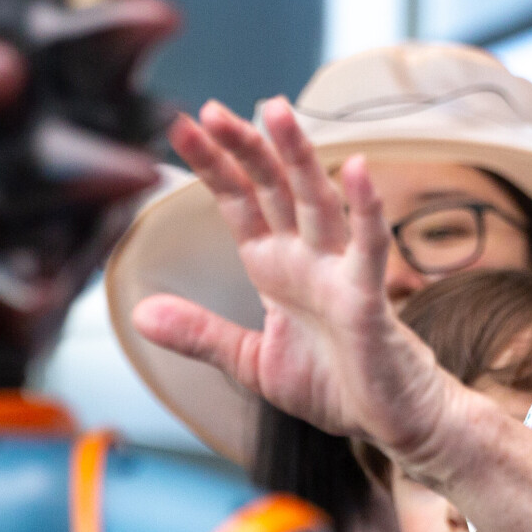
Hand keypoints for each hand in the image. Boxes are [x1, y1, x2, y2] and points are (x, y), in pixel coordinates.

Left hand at [132, 97, 464, 459]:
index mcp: (275, 266)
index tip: (180, 126)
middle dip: (246, 148)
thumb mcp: (251, 362)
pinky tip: (358, 171)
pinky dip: (366, 209)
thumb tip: (139, 315)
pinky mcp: (370, 298)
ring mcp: (340, 271)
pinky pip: (369, 247)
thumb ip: (201, 334)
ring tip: (276, 112)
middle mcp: (307, 257)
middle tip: (213, 110)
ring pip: (317, 202)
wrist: (392, 421)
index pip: (239, 201)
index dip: (213, 164)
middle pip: (274, 188)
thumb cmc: (334, 384)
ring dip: (298, 157)